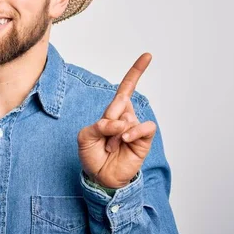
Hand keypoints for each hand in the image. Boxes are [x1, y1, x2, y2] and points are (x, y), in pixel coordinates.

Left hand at [77, 53, 156, 188]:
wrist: (100, 177)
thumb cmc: (92, 155)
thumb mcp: (85, 136)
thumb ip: (99, 125)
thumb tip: (119, 123)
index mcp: (112, 112)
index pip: (125, 88)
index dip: (136, 72)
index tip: (147, 56)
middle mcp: (126, 117)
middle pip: (120, 102)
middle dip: (108, 119)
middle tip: (104, 138)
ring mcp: (135, 127)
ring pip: (128, 117)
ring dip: (115, 134)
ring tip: (111, 147)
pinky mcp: (143, 139)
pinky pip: (144, 127)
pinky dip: (133, 131)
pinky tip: (124, 139)